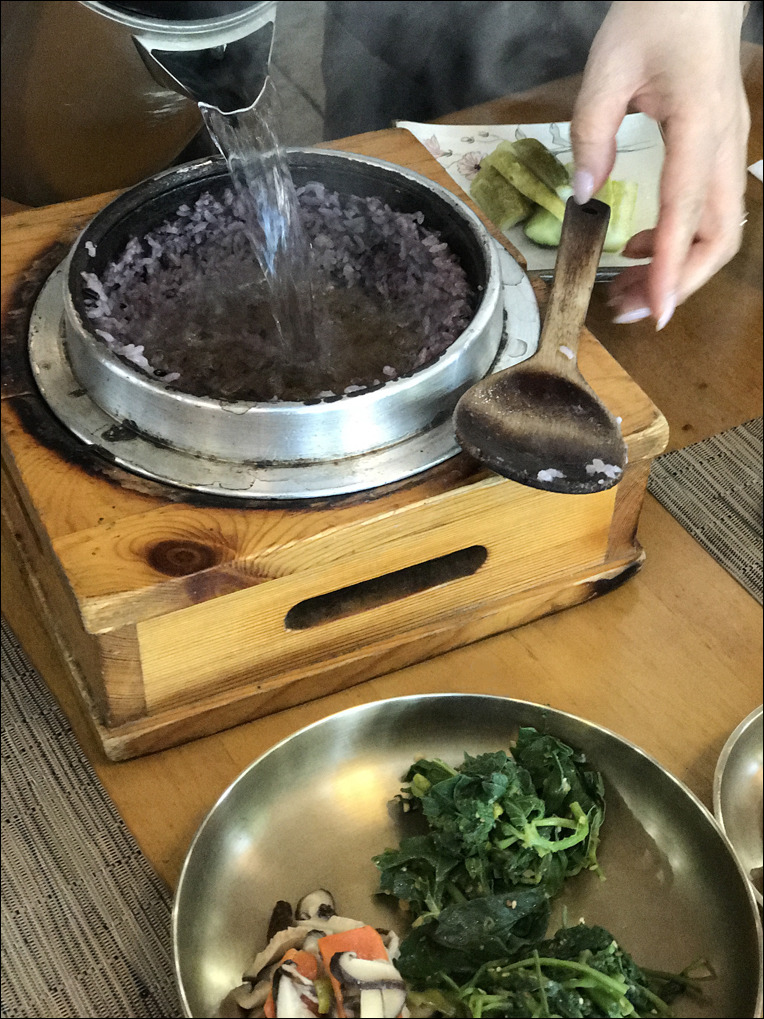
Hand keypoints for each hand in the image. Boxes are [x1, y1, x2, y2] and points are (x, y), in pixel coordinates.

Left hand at [571, 1, 750, 328]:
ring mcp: (728, 148)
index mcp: (699, 126)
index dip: (670, 269)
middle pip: (718, 236)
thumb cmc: (655, 16)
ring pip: (719, 230)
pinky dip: (678, 241)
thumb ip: (592, 134)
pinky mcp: (721, 150)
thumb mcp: (607, 69)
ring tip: (626, 288)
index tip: (653, 310)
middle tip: (628, 309)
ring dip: (677, 268)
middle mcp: (724, 145)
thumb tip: (582, 197)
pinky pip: (709, 211)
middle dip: (678, 283)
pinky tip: (638, 246)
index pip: (685, 213)